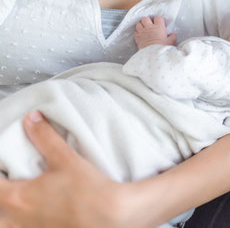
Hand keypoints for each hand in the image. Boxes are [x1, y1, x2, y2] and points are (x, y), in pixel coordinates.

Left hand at [0, 112, 142, 227]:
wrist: (112, 215)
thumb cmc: (89, 190)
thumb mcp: (66, 159)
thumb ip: (45, 137)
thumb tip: (31, 119)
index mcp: (17, 198)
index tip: (4, 167)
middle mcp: (17, 219)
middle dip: (3, 194)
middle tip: (13, 182)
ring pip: (8, 223)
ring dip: (10, 212)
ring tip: (24, 200)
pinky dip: (26, 221)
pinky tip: (40, 213)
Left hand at [134, 16, 175, 48]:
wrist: (152, 54)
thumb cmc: (161, 48)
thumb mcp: (170, 42)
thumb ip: (172, 37)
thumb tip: (173, 35)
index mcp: (159, 27)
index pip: (158, 18)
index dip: (158, 19)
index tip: (159, 22)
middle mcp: (149, 28)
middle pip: (145, 18)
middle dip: (147, 20)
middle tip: (149, 24)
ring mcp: (142, 32)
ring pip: (138, 24)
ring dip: (141, 25)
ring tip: (143, 28)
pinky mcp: (137, 37)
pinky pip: (135, 32)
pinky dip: (137, 32)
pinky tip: (139, 35)